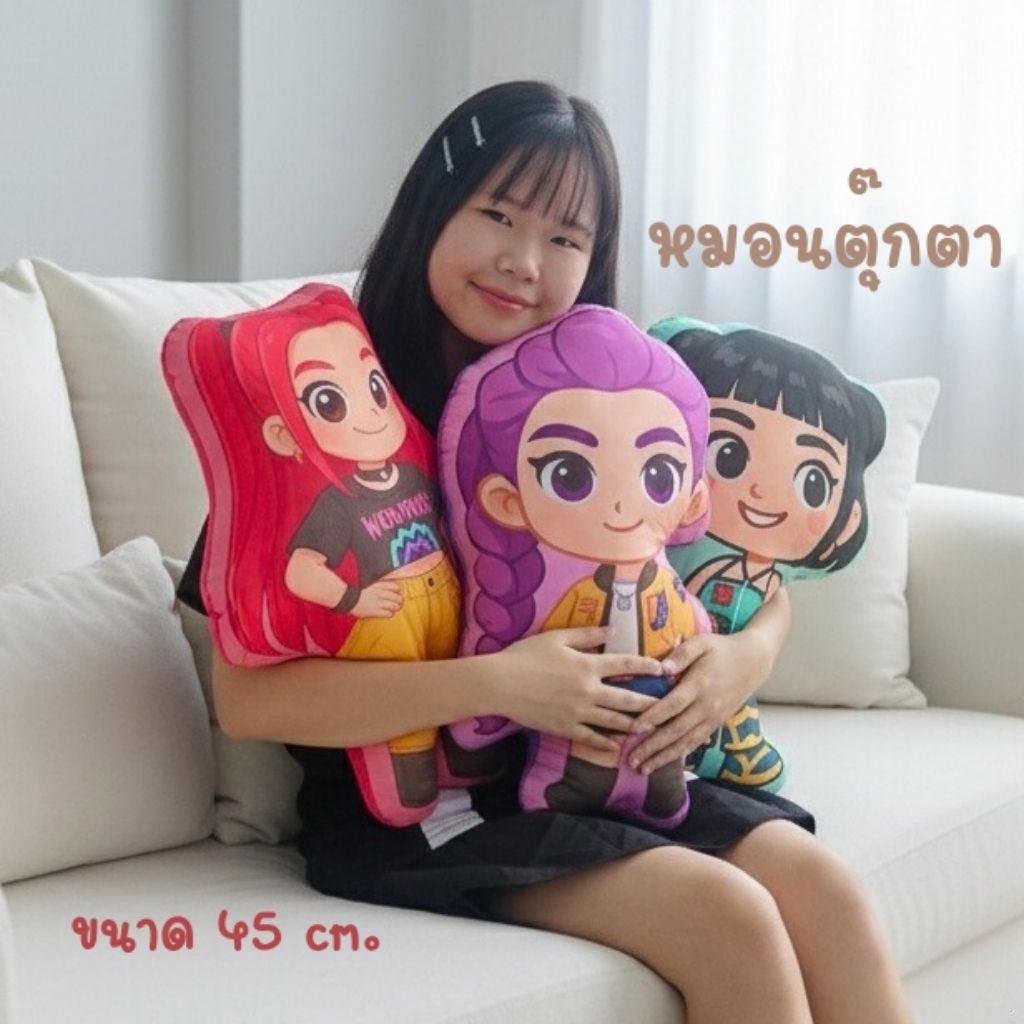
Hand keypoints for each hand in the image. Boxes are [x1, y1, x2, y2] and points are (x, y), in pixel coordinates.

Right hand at [352, 581, 402, 618]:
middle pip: (398, 598)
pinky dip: (390, 614)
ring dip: (396, 608)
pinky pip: (389, 614)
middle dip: (399, 601)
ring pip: (395, 606)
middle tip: (398, 603)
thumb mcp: (371, 583)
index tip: (395, 594)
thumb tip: (392, 586)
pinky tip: (386, 613)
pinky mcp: (375, 612)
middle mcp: (380, 593)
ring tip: (393, 608)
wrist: (347, 598)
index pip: (396, 587)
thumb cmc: (359, 591)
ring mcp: (378, 603)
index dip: (397, 592)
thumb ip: (381, 584)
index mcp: (380, 585)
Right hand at [490, 627, 664, 754]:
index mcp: (587, 665)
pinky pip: (592, 739)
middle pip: (628, 699)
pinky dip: (607, 744)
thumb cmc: (525, 656)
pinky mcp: (565, 729)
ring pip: (615, 721)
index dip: (647, 666)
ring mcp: (578, 713)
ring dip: (635, 725)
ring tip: (651, 728)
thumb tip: (611, 629)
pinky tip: (618, 747)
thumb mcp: (556, 638)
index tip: (664, 669)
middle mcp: (588, 691)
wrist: (499, 684)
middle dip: (650, 702)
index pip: (625, 665)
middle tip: (668, 705)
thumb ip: (586, 635)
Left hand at [627, 630, 772, 774]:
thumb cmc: (722, 649)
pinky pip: (696, 742)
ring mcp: (713, 718)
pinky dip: (680, 754)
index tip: (633, 728)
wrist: (754, 661)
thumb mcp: (702, 642)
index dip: (653, 717)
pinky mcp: (717, 724)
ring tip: (644, 769)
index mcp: (700, 684)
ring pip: (686, 742)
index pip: (673, 704)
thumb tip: (662, 668)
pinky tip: (665, 762)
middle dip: (653, 747)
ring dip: (664, 757)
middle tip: (632, 760)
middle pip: (676, 731)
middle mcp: (707, 706)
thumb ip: (682, 654)